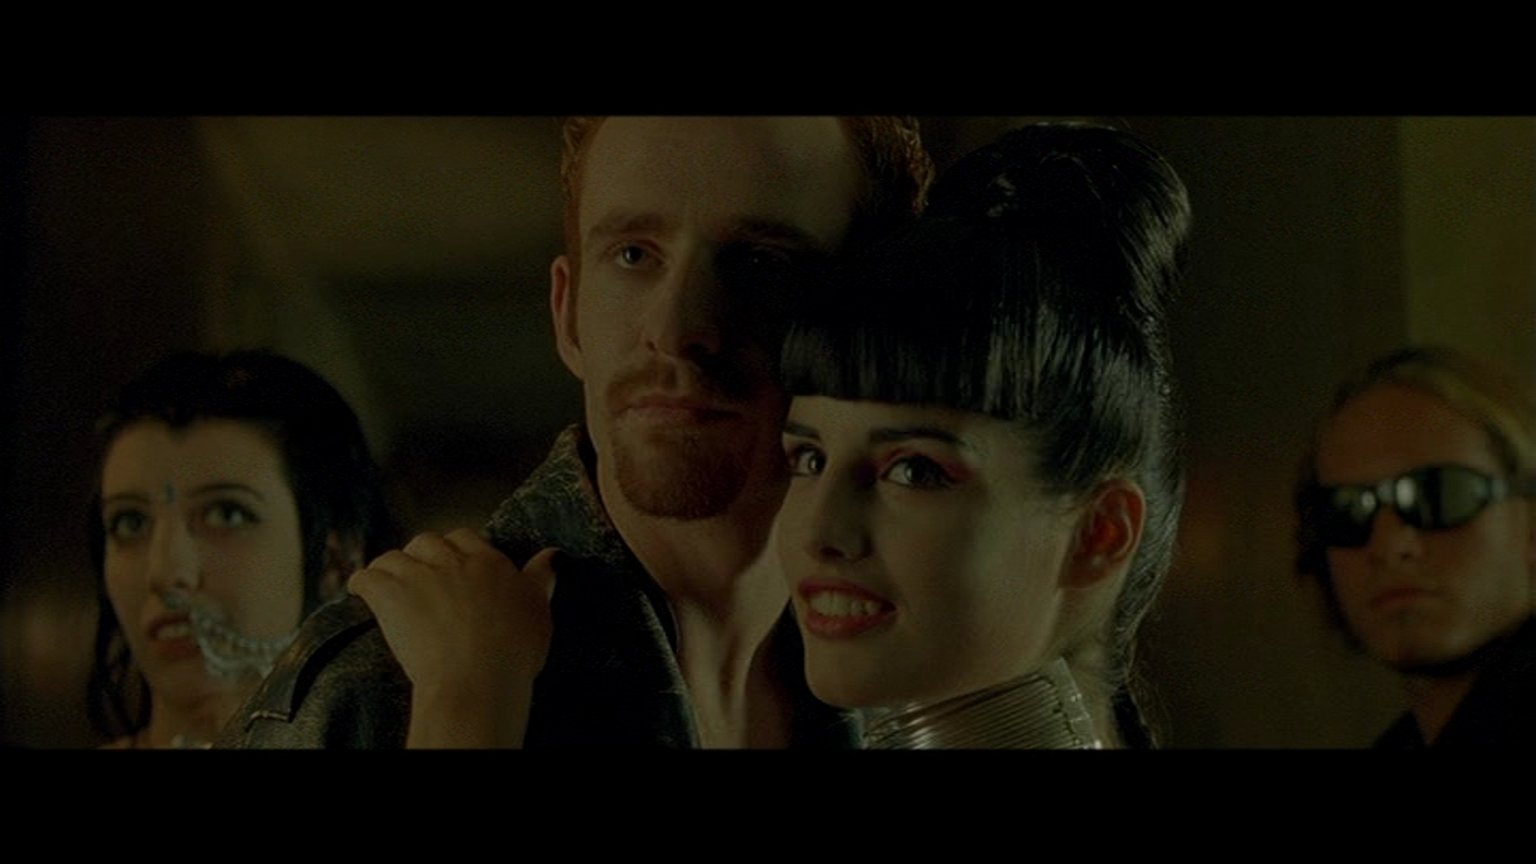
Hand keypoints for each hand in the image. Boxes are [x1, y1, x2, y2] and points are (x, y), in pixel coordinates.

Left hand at [348, 529, 557, 747]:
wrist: (478, 677)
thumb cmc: (513, 650)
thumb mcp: (540, 610)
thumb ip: (542, 578)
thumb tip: (552, 555)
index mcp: (489, 563)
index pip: (466, 538)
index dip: (456, 549)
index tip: (453, 563)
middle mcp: (452, 562)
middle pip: (427, 542)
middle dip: (421, 554)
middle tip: (420, 575)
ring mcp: (419, 577)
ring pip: (394, 556)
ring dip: (389, 567)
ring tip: (387, 581)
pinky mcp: (390, 596)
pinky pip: (366, 578)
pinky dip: (360, 582)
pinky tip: (359, 590)